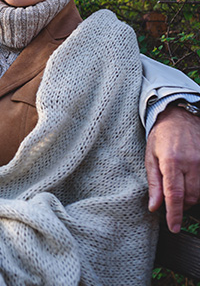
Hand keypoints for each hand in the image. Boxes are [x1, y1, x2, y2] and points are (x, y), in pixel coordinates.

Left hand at [146, 104, 199, 231]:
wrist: (180, 117)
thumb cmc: (161, 137)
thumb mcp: (150, 157)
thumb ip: (153, 183)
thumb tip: (154, 207)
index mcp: (172, 162)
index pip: (174, 196)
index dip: (174, 215)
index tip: (173, 227)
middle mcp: (191, 163)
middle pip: (190, 197)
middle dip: (180, 204)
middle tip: (171, 199)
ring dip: (190, 196)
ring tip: (180, 186)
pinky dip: (198, 188)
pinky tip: (191, 182)